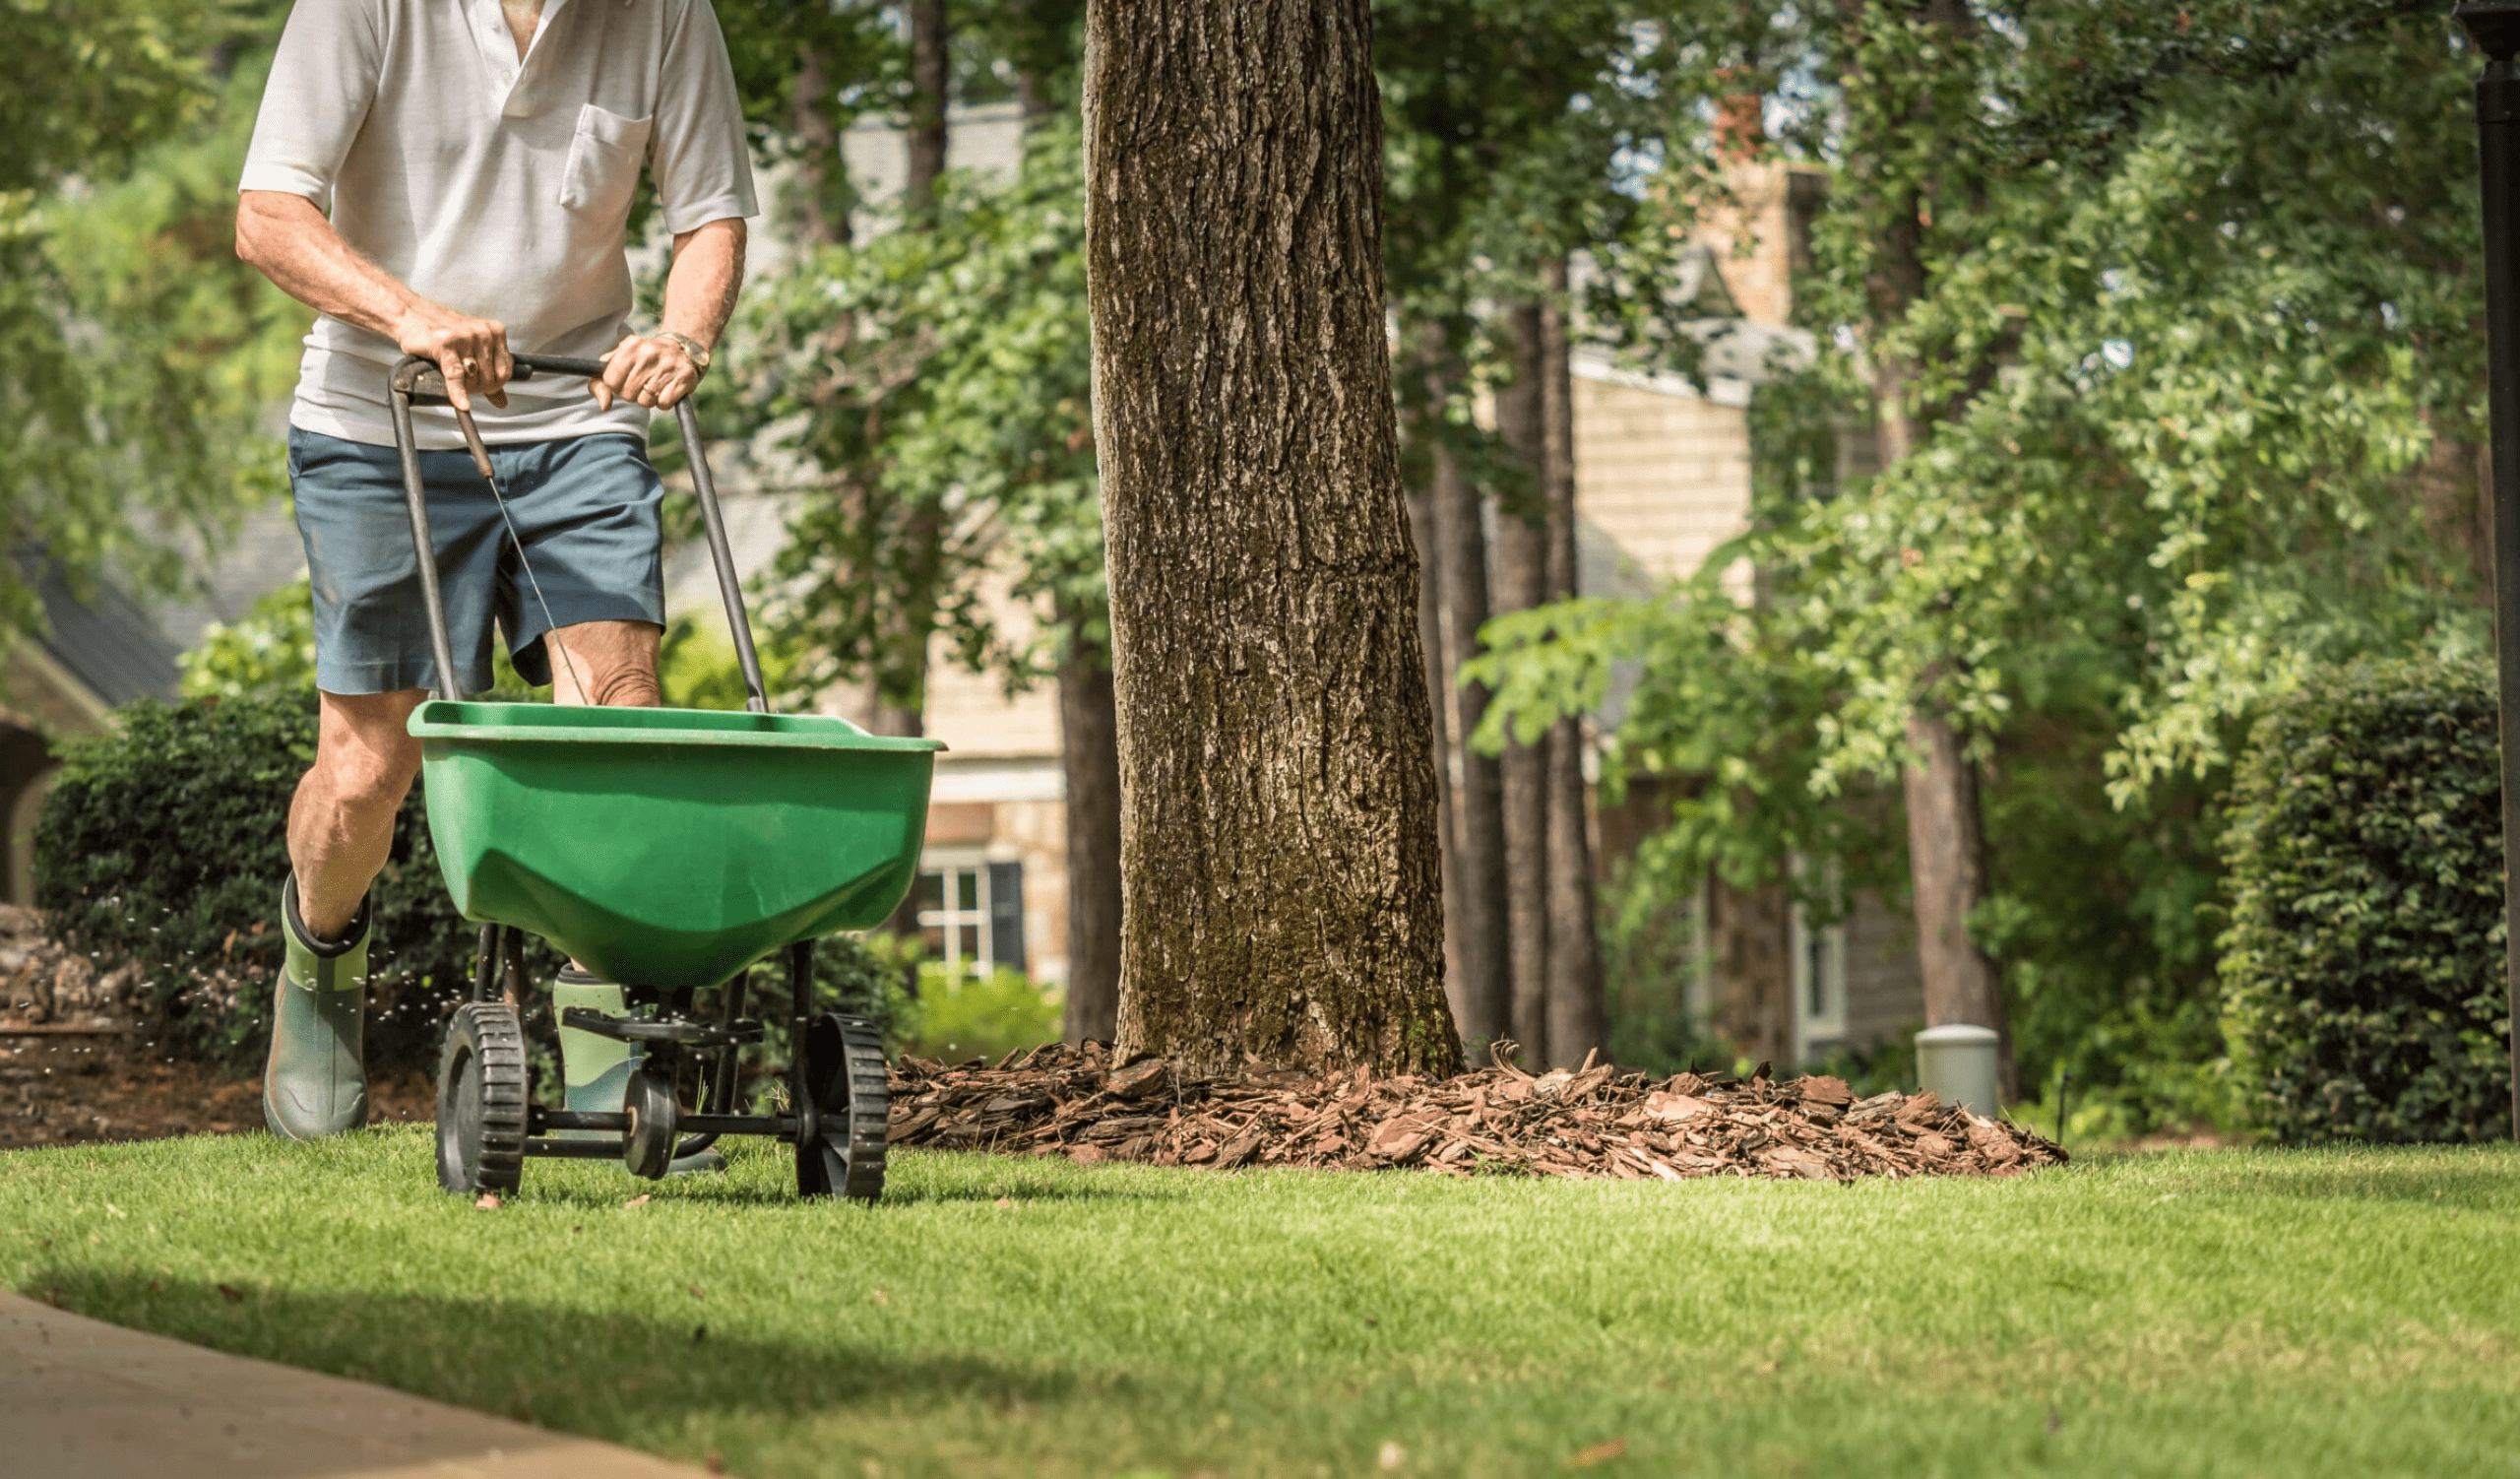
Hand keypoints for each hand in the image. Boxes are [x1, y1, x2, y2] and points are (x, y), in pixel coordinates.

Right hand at [396, 305, 511, 411]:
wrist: (411, 315)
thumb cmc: (442, 333)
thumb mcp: (471, 349)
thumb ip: (489, 373)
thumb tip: (501, 401)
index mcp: (495, 332)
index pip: (505, 371)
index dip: (494, 385)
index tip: (484, 387)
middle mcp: (483, 333)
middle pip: (490, 378)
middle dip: (476, 387)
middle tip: (463, 383)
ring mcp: (465, 337)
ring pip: (473, 379)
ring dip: (464, 387)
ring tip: (453, 378)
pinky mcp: (446, 344)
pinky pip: (456, 375)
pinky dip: (458, 393)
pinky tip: (461, 404)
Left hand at [592, 333, 703, 411]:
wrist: (682, 350)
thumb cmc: (644, 359)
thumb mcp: (620, 361)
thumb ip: (601, 382)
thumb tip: (604, 405)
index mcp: (630, 347)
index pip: (610, 381)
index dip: (617, 386)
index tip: (626, 379)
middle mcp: (649, 353)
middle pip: (628, 394)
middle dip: (634, 393)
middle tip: (644, 382)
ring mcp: (667, 365)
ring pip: (646, 401)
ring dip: (650, 399)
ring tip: (656, 384)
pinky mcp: (684, 377)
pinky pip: (664, 404)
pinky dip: (664, 401)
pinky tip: (667, 388)